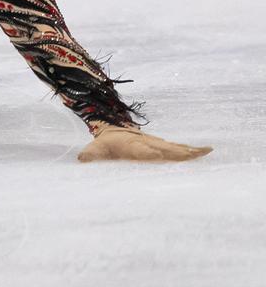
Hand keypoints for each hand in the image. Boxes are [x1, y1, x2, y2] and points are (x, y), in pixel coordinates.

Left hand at [77, 124, 212, 162]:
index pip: (141, 150)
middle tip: (194, 154)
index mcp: (130, 145)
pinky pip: (177, 149)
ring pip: (174, 148)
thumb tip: (81, 159)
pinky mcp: (161, 145)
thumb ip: (90, 155)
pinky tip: (205, 152)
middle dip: (178, 152)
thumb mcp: (95, 148)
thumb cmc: (104, 143)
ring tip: (206, 151)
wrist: (113, 127)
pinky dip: (191, 151)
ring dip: (189, 151)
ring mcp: (156, 143)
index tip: (158, 155)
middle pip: (164, 148)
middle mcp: (146, 143)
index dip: (149, 152)